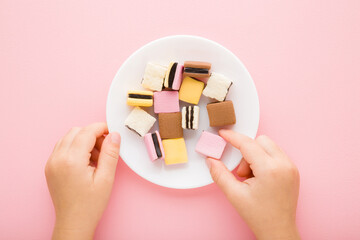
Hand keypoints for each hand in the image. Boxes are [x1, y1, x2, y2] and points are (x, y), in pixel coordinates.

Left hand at [45, 122, 120, 239]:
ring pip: (68, 137)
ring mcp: (51, 162)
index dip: (101, 128)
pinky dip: (75, 147)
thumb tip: (114, 135)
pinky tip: (85, 161)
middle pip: (76, 131)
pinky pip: (62, 147)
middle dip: (92, 134)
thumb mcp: (106, 178)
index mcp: (71, 160)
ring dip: (83, 140)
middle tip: (106, 147)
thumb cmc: (90, 205)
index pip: (86, 132)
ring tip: (96, 157)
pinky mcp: (50, 167)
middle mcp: (58, 158)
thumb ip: (110, 153)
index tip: (112, 132)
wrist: (74, 222)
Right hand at [207, 129, 299, 239]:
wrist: (278, 231)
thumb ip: (220, 174)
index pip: (248, 144)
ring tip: (252, 178)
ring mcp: (291, 167)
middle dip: (247, 152)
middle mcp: (284, 165)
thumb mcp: (234, 195)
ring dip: (256, 156)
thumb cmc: (259, 216)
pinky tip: (261, 177)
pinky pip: (275, 154)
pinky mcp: (293, 170)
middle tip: (243, 173)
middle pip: (260, 141)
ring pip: (268, 146)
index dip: (233, 137)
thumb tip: (210, 160)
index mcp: (269, 170)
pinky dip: (264, 160)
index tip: (223, 134)